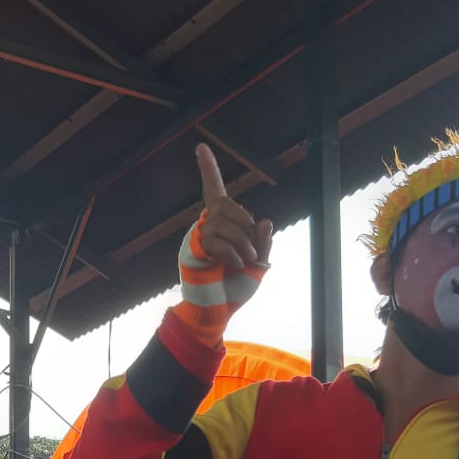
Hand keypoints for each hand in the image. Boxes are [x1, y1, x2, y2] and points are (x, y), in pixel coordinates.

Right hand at [173, 145, 272, 340]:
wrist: (217, 312)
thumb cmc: (236, 289)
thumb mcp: (258, 265)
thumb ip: (263, 244)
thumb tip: (264, 220)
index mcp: (221, 225)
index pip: (214, 190)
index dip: (208, 169)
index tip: (200, 147)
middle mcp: (206, 226)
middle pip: (227, 206)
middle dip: (245, 226)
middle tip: (250, 251)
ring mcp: (198, 239)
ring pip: (224, 224)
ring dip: (243, 244)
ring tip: (244, 262)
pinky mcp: (194, 252)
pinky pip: (218, 241)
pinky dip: (233, 253)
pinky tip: (235, 265)